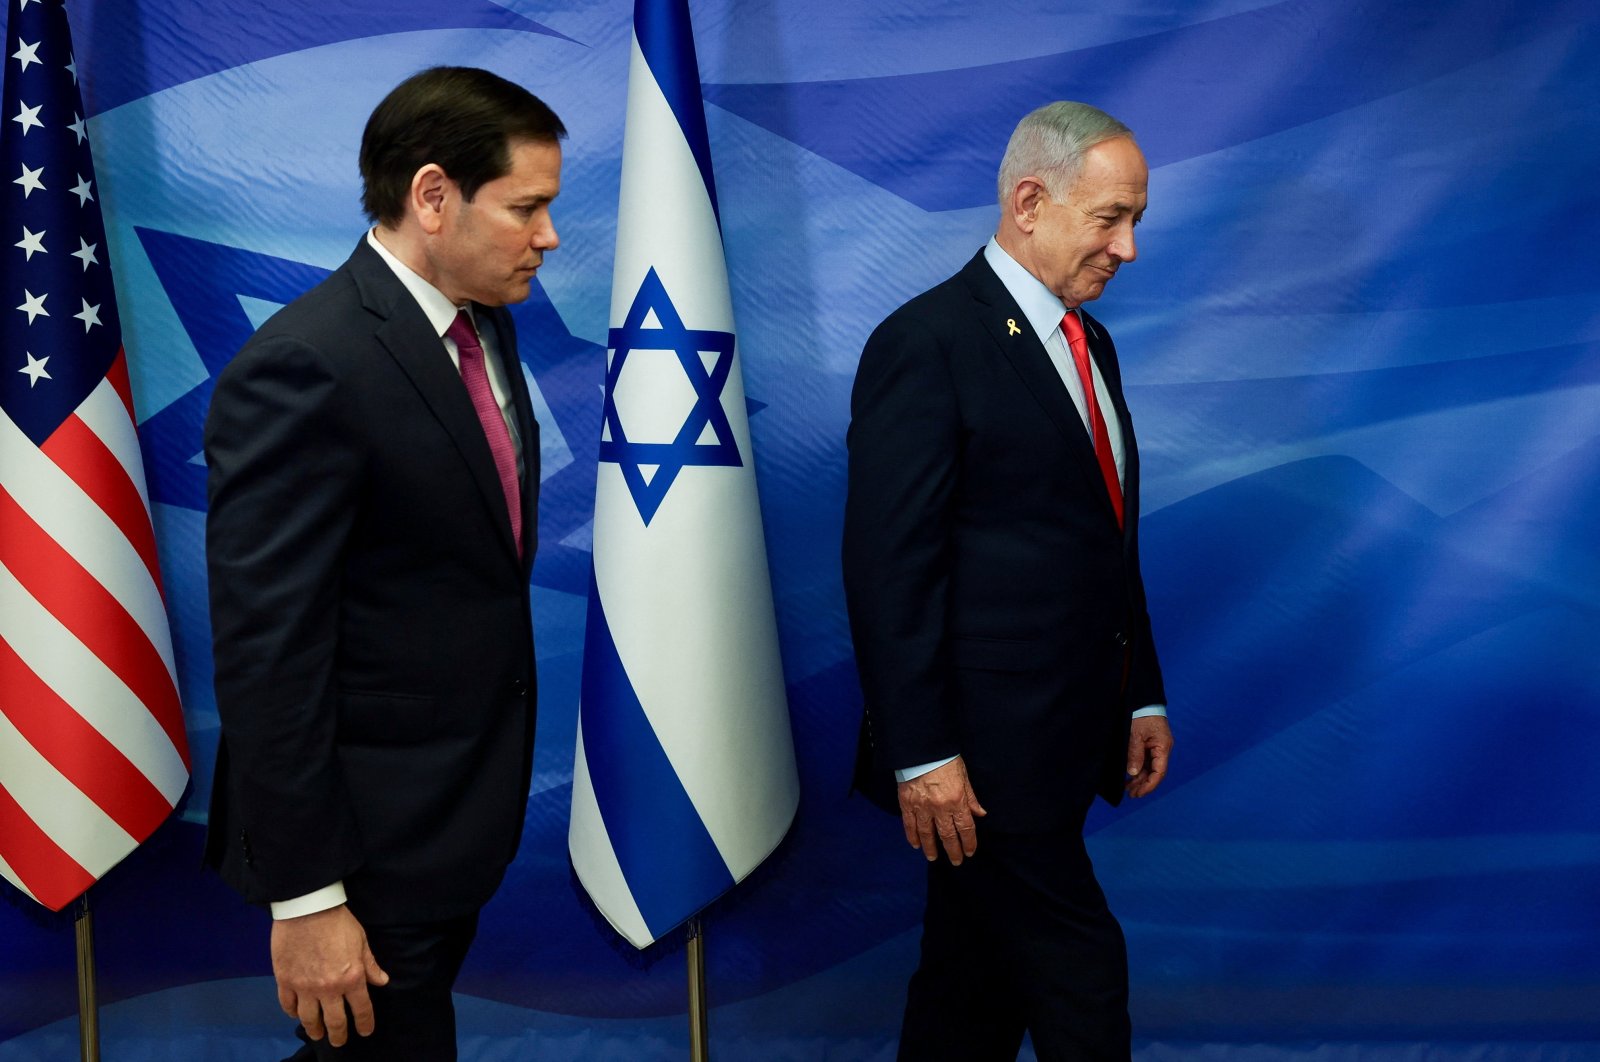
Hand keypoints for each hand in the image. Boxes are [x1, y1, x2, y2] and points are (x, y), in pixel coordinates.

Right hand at [270, 904, 389, 1046]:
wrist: (308, 908)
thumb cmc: (338, 922)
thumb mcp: (361, 941)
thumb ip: (370, 965)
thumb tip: (382, 982)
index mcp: (351, 978)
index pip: (361, 1010)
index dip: (365, 1024)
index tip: (365, 1032)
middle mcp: (328, 988)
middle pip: (334, 1022)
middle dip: (339, 1035)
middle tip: (339, 1042)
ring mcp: (304, 987)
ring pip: (309, 1019)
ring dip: (315, 1029)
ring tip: (318, 1034)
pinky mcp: (285, 981)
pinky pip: (288, 1005)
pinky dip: (293, 1013)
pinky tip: (297, 1015)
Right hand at [897, 756, 986, 864]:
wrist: (922, 749)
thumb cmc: (945, 760)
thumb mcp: (964, 776)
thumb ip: (971, 798)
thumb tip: (980, 814)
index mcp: (957, 800)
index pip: (966, 828)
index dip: (969, 843)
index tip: (970, 852)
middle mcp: (940, 808)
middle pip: (947, 835)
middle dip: (953, 850)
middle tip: (956, 861)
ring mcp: (922, 807)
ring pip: (927, 834)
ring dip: (931, 848)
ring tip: (933, 857)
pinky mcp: (907, 803)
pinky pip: (909, 825)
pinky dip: (912, 836)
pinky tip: (916, 844)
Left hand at [1125, 715, 1172, 797]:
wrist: (1141, 698)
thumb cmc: (1141, 713)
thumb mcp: (1135, 734)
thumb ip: (1135, 754)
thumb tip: (1132, 772)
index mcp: (1163, 747)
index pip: (1159, 772)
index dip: (1149, 785)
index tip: (1138, 793)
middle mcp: (1162, 749)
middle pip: (1154, 772)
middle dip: (1143, 784)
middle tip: (1130, 794)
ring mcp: (1156, 746)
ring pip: (1149, 767)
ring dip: (1140, 778)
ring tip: (1128, 788)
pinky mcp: (1149, 743)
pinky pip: (1145, 760)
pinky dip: (1138, 769)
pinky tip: (1130, 776)